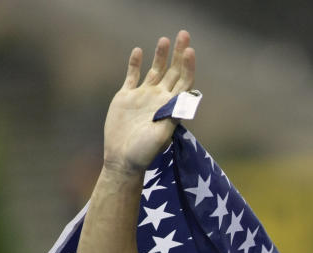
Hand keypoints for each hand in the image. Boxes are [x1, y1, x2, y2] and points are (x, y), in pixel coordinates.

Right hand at [103, 30, 195, 173]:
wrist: (123, 159)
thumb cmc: (145, 151)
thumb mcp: (162, 134)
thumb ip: (172, 115)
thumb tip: (183, 98)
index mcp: (171, 107)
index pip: (184, 81)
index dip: (188, 66)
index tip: (190, 51)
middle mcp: (160, 99)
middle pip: (173, 71)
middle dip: (179, 53)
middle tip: (184, 34)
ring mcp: (143, 97)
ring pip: (155, 71)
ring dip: (160, 56)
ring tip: (164, 39)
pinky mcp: (126, 97)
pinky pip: (132, 76)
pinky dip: (135, 64)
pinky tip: (139, 51)